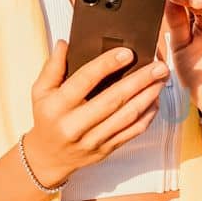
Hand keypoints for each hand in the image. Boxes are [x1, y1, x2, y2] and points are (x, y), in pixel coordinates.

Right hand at [21, 39, 170, 184]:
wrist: (49, 157)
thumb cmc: (47, 118)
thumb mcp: (40, 91)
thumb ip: (52, 67)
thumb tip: (64, 43)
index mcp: (57, 107)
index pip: (84, 80)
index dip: (107, 65)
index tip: (127, 53)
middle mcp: (74, 125)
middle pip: (113, 99)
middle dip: (139, 81)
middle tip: (158, 66)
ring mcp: (92, 140)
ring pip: (127, 116)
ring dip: (148, 96)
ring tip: (161, 80)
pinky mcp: (106, 149)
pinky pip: (132, 132)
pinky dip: (147, 116)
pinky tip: (155, 101)